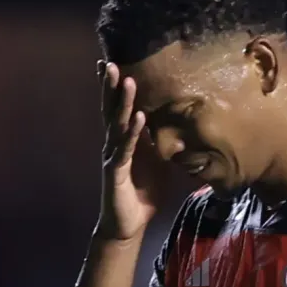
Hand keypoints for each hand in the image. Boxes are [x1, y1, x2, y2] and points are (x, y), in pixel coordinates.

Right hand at [96, 60, 159, 239]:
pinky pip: (125, 148)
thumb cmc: (142, 193)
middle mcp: (114, 144)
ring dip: (122, 102)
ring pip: (116, 124)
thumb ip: (161, 143)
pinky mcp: (116, 172)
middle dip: (110, 86)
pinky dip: (132, 132)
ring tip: (126, 79)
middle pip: (111, 110)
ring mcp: (114, 156)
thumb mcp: (158, 162)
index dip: (113, 87)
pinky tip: (138, 116)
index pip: (117, 108)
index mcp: (124, 140)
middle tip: (108, 61)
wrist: (128, 224)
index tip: (110, 62)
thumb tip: (178, 124)